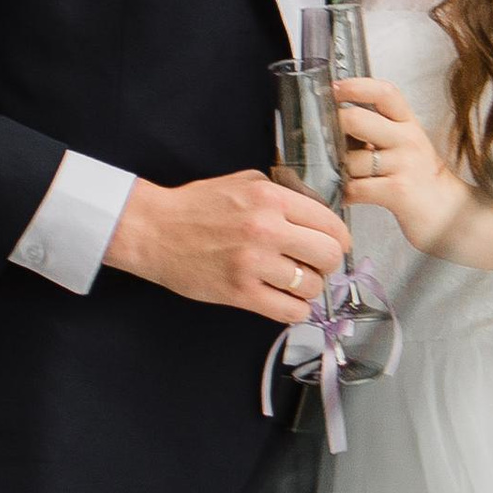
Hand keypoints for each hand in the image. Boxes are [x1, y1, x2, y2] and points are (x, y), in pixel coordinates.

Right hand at [104, 171, 351, 325]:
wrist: (154, 230)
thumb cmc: (196, 206)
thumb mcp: (243, 181)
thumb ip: (280, 192)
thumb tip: (314, 211)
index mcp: (271, 199)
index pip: (330, 223)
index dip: (338, 238)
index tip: (335, 245)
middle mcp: (267, 230)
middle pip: (328, 256)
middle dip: (327, 263)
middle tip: (316, 265)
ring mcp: (253, 264)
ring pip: (312, 286)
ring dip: (309, 288)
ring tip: (294, 283)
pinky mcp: (240, 293)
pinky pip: (289, 311)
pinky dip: (295, 310)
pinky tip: (286, 301)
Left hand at [332, 77, 464, 253]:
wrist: (449, 212)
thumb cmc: (419, 178)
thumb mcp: (405, 143)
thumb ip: (378, 128)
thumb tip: (336, 119)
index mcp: (408, 123)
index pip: (383, 92)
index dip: (355, 86)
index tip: (334, 90)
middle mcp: (408, 139)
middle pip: (356, 119)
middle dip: (333, 129)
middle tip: (326, 140)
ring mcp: (404, 165)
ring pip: (351, 160)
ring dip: (339, 170)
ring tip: (345, 177)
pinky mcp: (397, 191)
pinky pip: (356, 188)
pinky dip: (346, 193)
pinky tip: (350, 195)